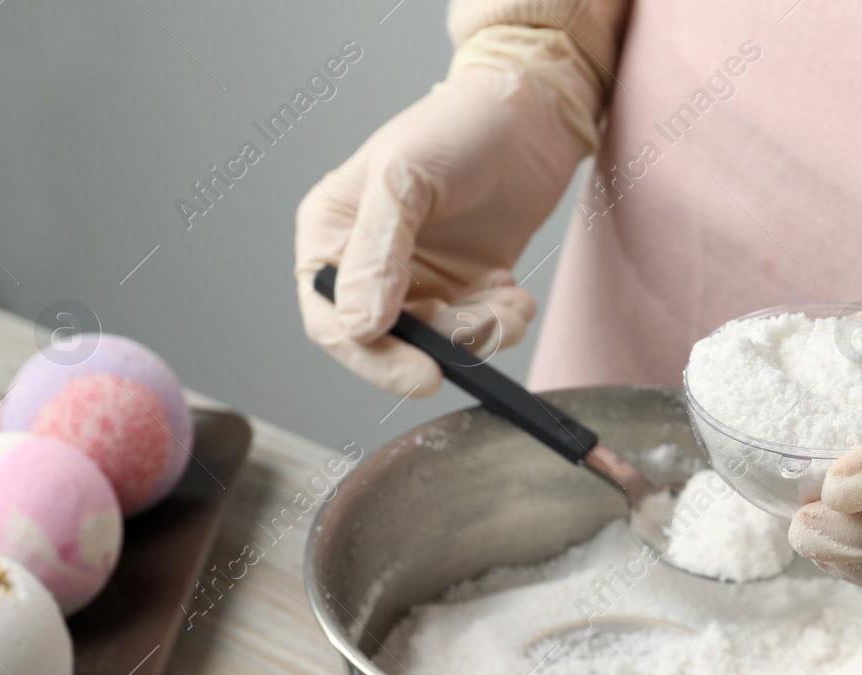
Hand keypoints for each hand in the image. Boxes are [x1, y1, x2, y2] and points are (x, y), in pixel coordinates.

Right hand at [294, 27, 600, 394]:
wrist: (529, 114)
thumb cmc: (456, 127)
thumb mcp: (403, 178)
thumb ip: (376, 252)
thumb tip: (359, 325)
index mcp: (331, 236)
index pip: (331, 320)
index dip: (371, 357)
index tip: (423, 373)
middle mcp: (368, 266)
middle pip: (388, 342)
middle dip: (439, 345)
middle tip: (481, 331)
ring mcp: (419, 280)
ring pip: (439, 342)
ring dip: (479, 333)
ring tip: (508, 302)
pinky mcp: (466, 288)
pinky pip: (476, 330)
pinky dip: (500, 323)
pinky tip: (514, 293)